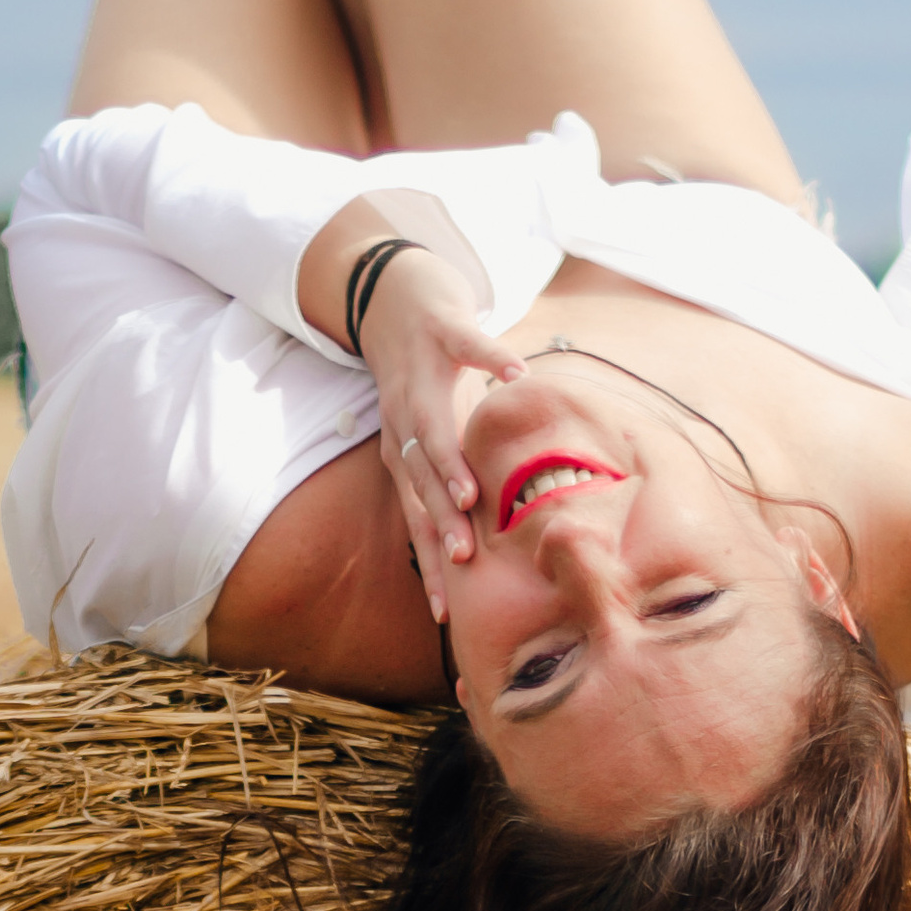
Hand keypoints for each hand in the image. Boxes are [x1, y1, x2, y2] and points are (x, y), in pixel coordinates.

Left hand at [359, 250, 523, 608]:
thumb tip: (478, 541)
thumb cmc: (424, 378)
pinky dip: (492, 358)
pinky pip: (470, 344)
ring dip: (450, 464)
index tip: (443, 614)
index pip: (416, 519)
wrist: (394, 296)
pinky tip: (516, 374)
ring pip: (434, 428)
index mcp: (402, 452)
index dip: (428, 565)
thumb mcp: (430, 436)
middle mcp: (404, 422)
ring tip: (472, 497)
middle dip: (440, 526)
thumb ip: (447, 484)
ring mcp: (420, 376)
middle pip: (421, 483)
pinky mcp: (442, 330)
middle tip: (462, 563)